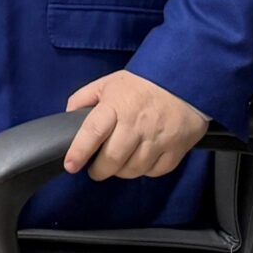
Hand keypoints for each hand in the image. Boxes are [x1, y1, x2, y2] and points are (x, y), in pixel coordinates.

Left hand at [62, 71, 209, 179]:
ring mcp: (157, 138)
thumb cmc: (143, 83)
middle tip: (95, 170)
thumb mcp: (108, 83)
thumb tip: (69, 115)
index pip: (93, 132)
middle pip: (113, 159)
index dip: (79, 152)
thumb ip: (84, 98)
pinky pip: (156, 171)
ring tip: (118, 164)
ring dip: (121, 172)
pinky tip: (140, 161)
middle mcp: (136, 124)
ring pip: (134, 169)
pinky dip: (145, 171)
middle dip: (99, 170)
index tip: (70, 165)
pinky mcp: (176, 148)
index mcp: (116, 106)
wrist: (184, 80)